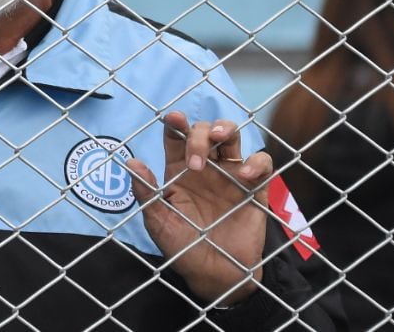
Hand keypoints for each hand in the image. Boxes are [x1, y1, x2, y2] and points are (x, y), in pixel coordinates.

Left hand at [127, 112, 271, 306]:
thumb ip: (146, 193)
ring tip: (219, 139)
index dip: (175, 123)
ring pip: (233, 137)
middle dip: (199, 134)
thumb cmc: (182, 247)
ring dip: (226, 129)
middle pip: (205, 131)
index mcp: (179, 171)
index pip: (177, 137)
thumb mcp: (159, 222)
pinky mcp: (255, 190)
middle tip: (194, 161)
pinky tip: (244, 174)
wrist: (214, 276)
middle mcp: (206, 167)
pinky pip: (262, 164)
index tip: (174, 118)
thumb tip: (131, 162)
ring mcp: (231, 176)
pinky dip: (256, 162)